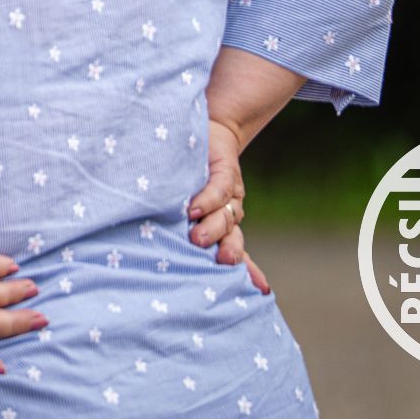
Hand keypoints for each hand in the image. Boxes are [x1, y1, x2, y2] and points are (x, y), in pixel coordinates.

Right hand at [187, 118, 271, 294]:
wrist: (204, 127)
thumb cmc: (186, 172)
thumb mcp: (186, 202)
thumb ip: (184, 224)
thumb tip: (160, 252)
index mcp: (222, 226)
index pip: (236, 253)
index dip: (248, 272)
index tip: (259, 291)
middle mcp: (228, 213)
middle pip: (232, 238)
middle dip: (226, 250)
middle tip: (215, 261)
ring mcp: (228, 193)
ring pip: (227, 217)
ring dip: (214, 229)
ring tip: (196, 238)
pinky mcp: (224, 170)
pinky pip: (219, 189)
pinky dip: (208, 201)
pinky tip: (194, 208)